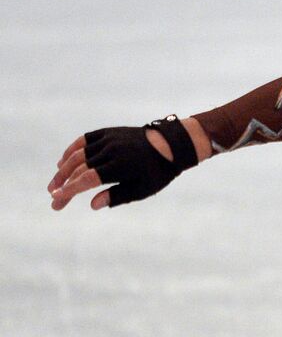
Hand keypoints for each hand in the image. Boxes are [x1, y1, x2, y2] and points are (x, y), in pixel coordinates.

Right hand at [49, 116, 200, 209]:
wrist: (172, 144)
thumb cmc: (159, 172)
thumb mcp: (143, 189)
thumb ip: (117, 197)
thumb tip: (92, 205)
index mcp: (121, 166)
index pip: (87, 179)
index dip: (70, 189)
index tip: (56, 199)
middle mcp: (112, 150)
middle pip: (79, 169)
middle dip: (64, 184)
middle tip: (53, 197)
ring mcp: (109, 139)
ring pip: (78, 154)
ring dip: (63, 168)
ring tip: (55, 183)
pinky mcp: (109, 132)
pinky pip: (84, 140)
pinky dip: (72, 150)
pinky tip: (63, 161)